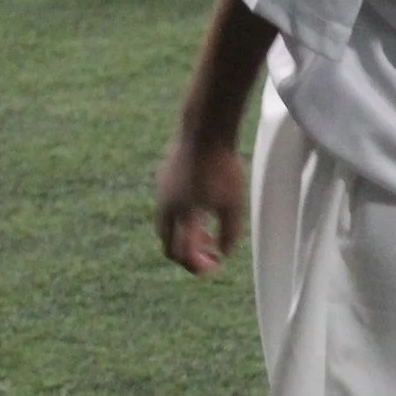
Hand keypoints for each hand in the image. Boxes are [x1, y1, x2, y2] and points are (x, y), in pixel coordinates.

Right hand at [155, 136, 246, 275]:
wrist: (204, 128)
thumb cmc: (222, 167)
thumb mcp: (233, 204)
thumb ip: (229, 233)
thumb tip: (223, 253)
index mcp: (182, 216)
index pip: (182, 254)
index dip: (197, 266)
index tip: (213, 266)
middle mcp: (166, 206)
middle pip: (168, 243)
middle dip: (187, 253)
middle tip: (209, 253)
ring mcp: (161, 190)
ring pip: (167, 224)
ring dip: (185, 234)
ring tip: (208, 231)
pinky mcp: (163, 175)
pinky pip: (168, 205)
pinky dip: (182, 216)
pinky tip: (201, 206)